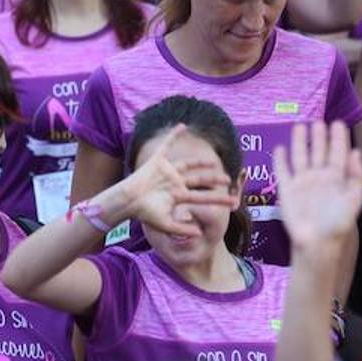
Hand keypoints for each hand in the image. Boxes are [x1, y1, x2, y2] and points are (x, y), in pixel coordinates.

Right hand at [118, 128, 239, 234]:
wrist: (128, 201)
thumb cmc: (145, 213)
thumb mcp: (165, 224)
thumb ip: (182, 228)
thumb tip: (199, 233)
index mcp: (178, 195)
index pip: (203, 197)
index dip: (218, 199)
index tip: (233, 202)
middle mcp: (175, 182)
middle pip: (199, 179)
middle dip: (214, 180)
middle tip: (228, 180)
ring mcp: (167, 171)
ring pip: (188, 164)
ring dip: (200, 162)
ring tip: (214, 162)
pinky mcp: (157, 161)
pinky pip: (167, 145)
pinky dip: (173, 135)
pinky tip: (182, 126)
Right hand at [273, 121, 361, 249]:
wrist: (317, 243)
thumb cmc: (337, 224)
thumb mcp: (353, 200)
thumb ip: (356, 176)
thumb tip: (355, 152)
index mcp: (337, 179)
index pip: (338, 153)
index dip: (338, 139)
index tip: (338, 123)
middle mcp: (319, 178)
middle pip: (318, 152)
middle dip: (319, 136)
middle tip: (318, 121)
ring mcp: (302, 183)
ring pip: (301, 156)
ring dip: (300, 142)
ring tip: (300, 126)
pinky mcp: (286, 190)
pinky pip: (282, 171)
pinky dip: (280, 160)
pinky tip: (280, 148)